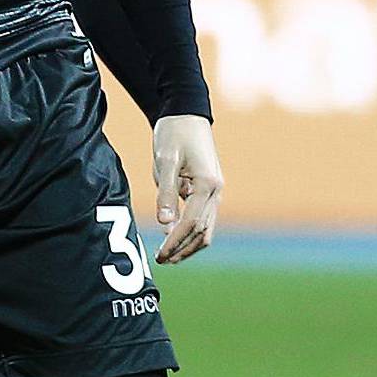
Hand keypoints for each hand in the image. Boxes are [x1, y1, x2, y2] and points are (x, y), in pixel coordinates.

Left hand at [153, 114, 222, 263]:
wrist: (187, 114)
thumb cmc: (174, 134)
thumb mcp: (165, 161)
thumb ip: (166, 193)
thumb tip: (165, 224)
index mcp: (208, 185)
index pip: (192, 223)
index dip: (175, 242)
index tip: (160, 254)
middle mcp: (216, 192)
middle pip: (203, 231)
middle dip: (183, 249)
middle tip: (161, 261)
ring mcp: (215, 192)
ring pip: (206, 228)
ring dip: (188, 245)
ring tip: (168, 256)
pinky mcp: (208, 191)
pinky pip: (203, 219)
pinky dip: (191, 233)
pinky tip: (173, 238)